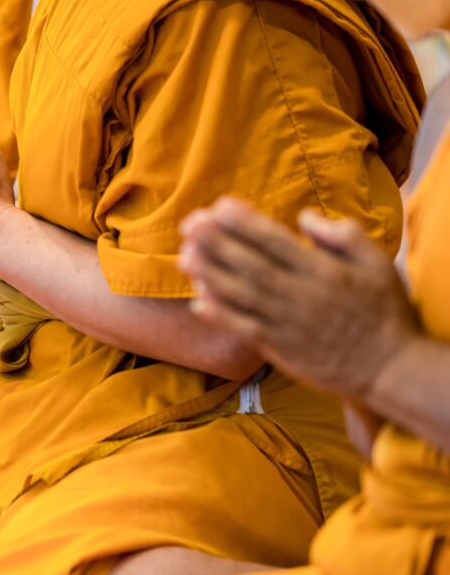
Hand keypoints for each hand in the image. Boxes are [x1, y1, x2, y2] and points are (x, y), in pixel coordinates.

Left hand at [178, 197, 419, 398]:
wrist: (391, 368)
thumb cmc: (384, 312)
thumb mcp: (378, 263)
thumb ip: (343, 236)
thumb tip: (303, 217)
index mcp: (323, 270)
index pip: (276, 240)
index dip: (244, 223)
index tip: (219, 206)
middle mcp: (302, 295)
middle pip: (251, 264)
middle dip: (217, 242)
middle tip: (189, 224)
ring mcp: (289, 323)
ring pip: (243, 295)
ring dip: (211, 275)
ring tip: (184, 256)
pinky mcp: (282, 349)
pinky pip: (246, 330)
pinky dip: (221, 316)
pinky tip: (197, 301)